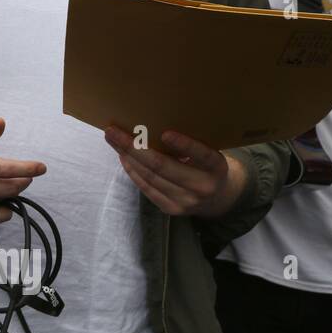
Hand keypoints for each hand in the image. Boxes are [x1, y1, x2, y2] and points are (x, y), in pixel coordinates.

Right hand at [0, 118, 46, 223]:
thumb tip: (1, 122)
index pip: (3, 169)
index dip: (26, 168)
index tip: (41, 167)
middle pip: (9, 187)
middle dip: (23, 180)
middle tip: (25, 175)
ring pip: (5, 200)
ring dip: (13, 191)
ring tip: (7, 183)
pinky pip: (0, 215)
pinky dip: (4, 206)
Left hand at [105, 126, 245, 215]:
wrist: (218, 197)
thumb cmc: (207, 165)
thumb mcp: (208, 153)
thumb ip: (191, 143)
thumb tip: (153, 124)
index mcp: (217, 167)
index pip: (203, 155)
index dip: (185, 145)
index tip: (166, 133)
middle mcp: (202, 186)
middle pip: (162, 166)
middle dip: (134, 147)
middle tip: (113, 131)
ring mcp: (186, 201)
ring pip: (150, 177)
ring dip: (127, 156)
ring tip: (113, 140)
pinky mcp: (171, 209)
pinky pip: (146, 188)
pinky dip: (132, 170)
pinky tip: (123, 156)